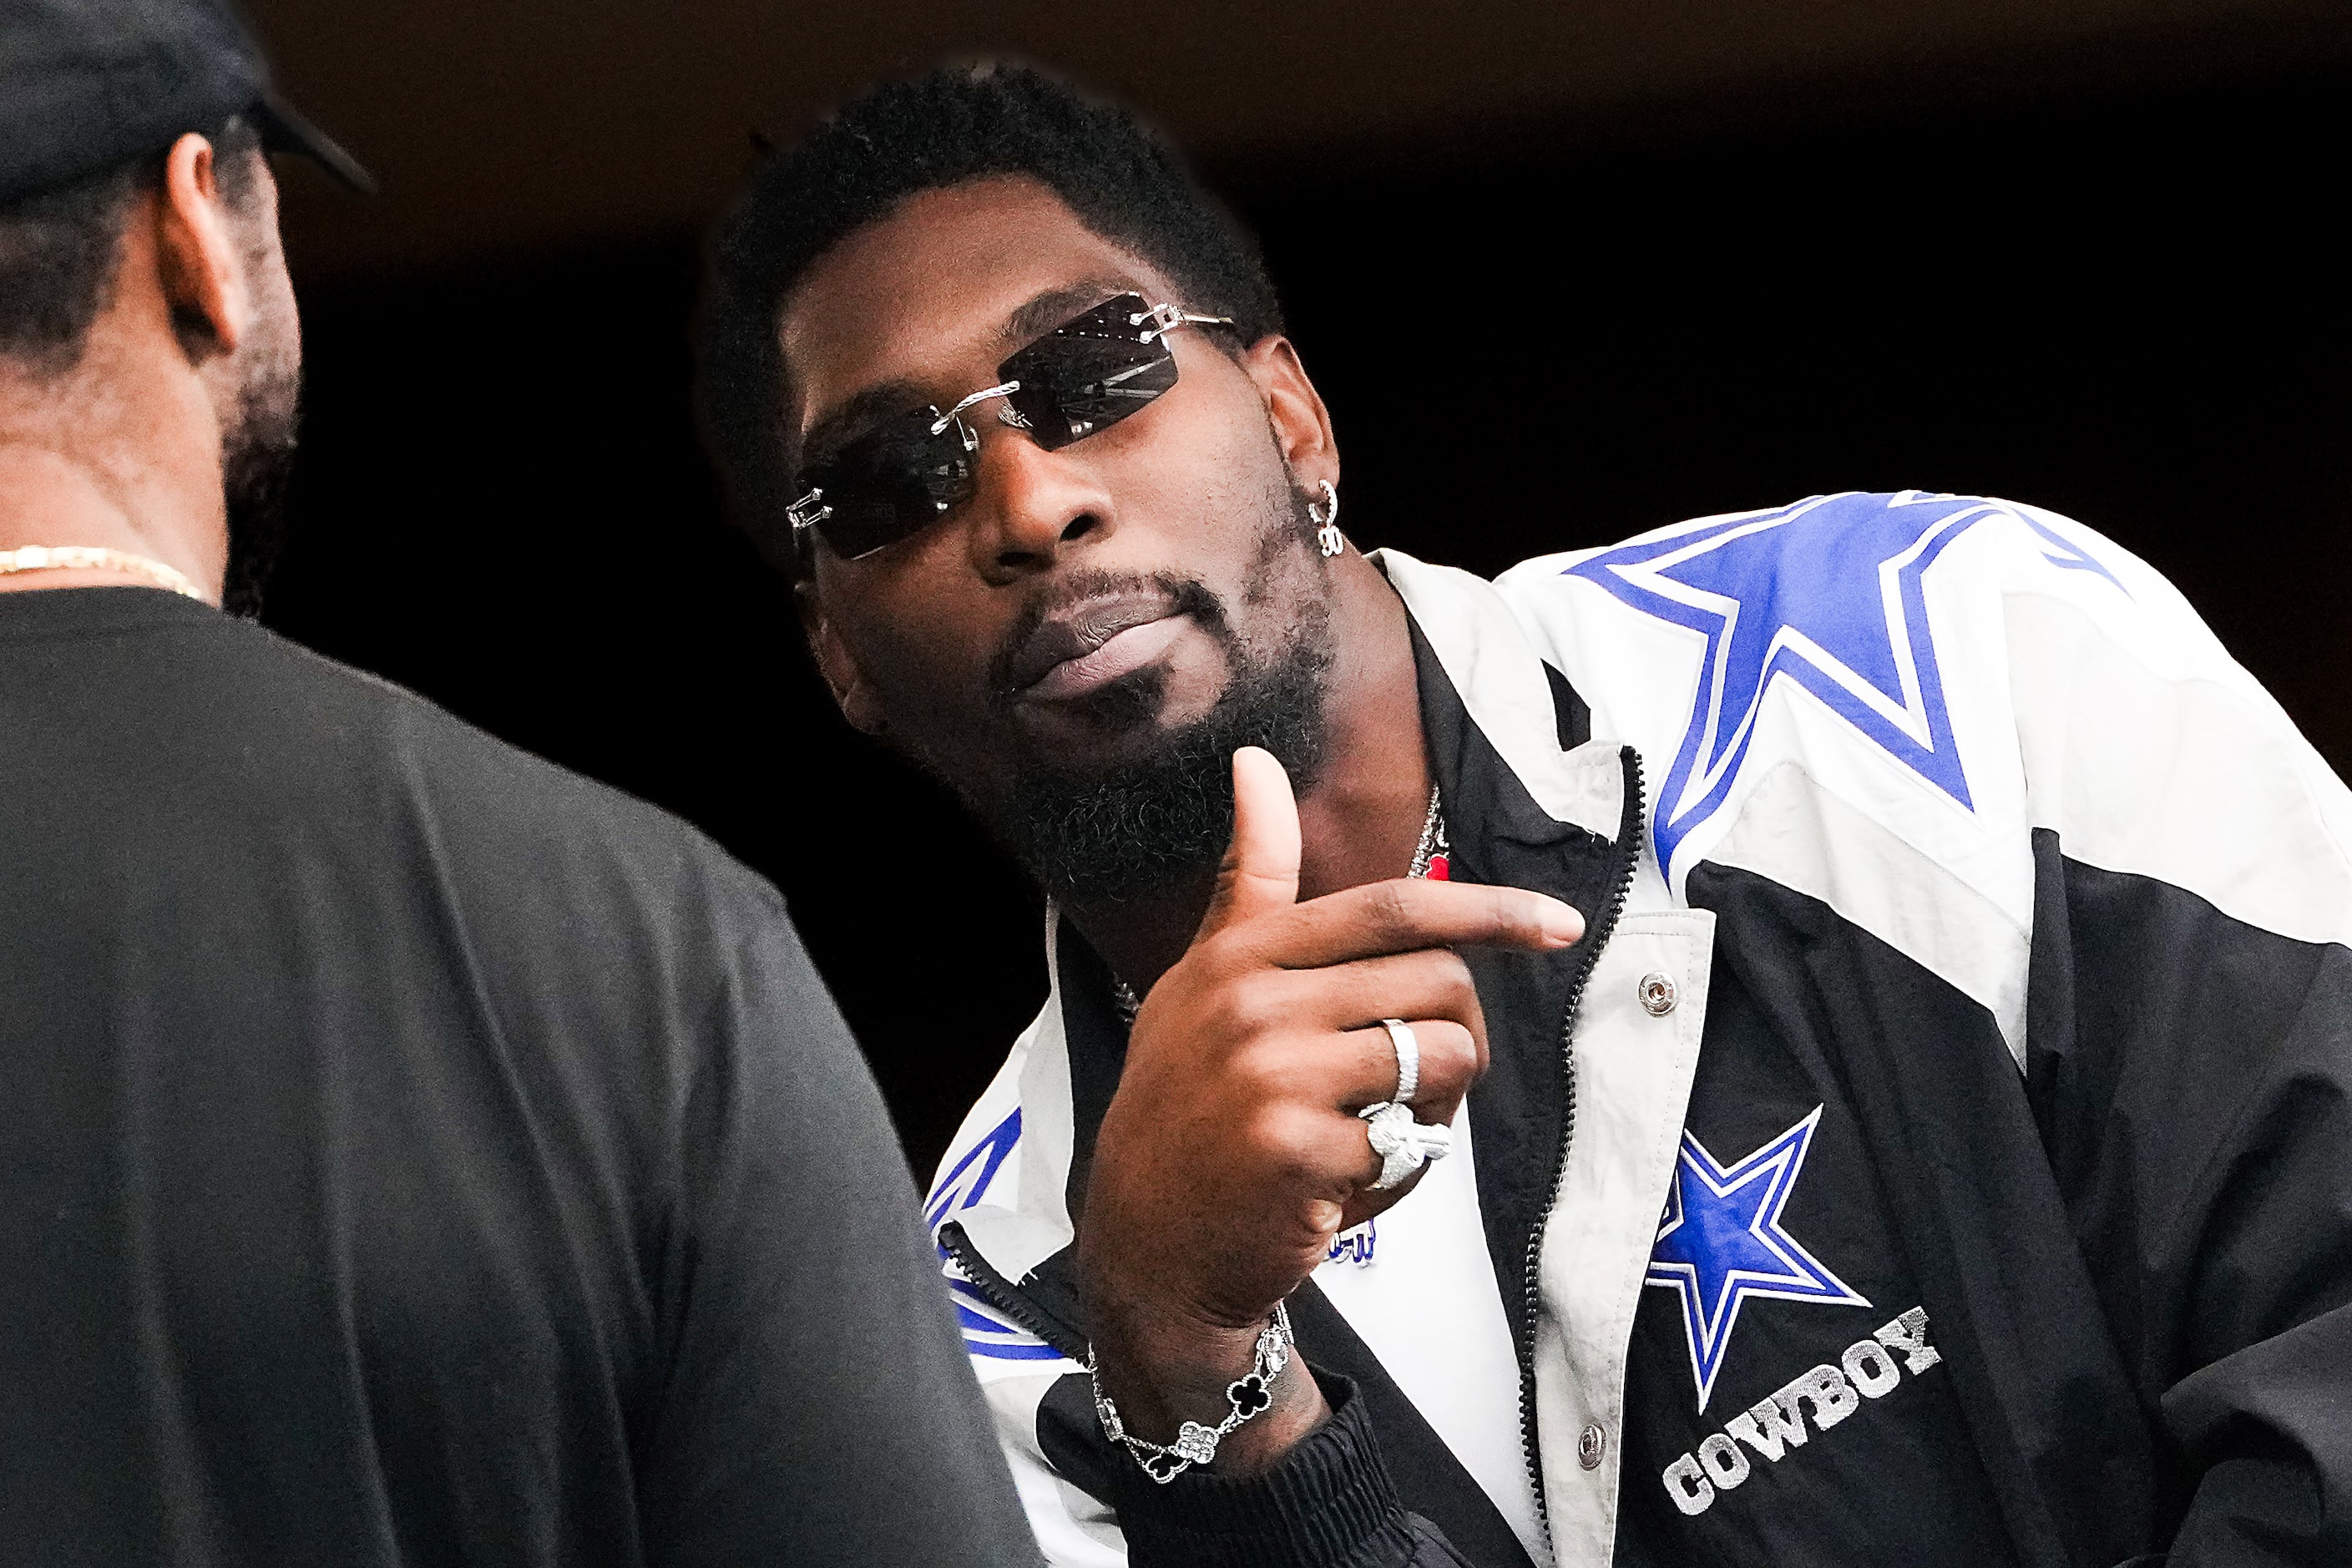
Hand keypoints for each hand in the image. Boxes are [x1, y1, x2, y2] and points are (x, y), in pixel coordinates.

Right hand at [1077, 747, 1584, 1470]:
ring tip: (1374, 1127)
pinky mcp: (1298, 1150)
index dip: (1487, 909)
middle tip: (1414, 1081)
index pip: (1390, 907)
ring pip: (1441, 1058)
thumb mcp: (1203, 980)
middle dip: (1456, 1033)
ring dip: (1436, 1102)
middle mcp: (1253, 1002)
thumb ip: (1251, 881)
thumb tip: (1255, 761)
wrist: (1144, 1239)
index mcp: (1243, 953)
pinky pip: (1412, 1140)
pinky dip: (1399, 1165)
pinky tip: (1343, 1180)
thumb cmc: (1186, 1103)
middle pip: (1437, 983)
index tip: (1558, 923)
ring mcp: (1273, 1075)